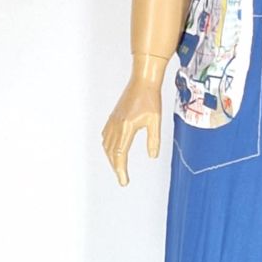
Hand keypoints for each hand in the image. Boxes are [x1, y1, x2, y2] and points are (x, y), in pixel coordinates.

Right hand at [101, 55, 165, 185]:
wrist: (142, 81)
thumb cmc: (150, 98)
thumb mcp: (155, 121)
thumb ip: (153, 140)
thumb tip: (152, 156)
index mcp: (126, 128)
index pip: (120, 155)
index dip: (121, 170)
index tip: (124, 181)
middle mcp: (116, 125)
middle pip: (111, 153)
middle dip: (116, 167)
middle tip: (122, 178)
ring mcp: (113, 121)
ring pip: (106, 145)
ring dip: (111, 158)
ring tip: (118, 168)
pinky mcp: (113, 117)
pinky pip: (106, 136)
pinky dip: (108, 147)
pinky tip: (112, 150)